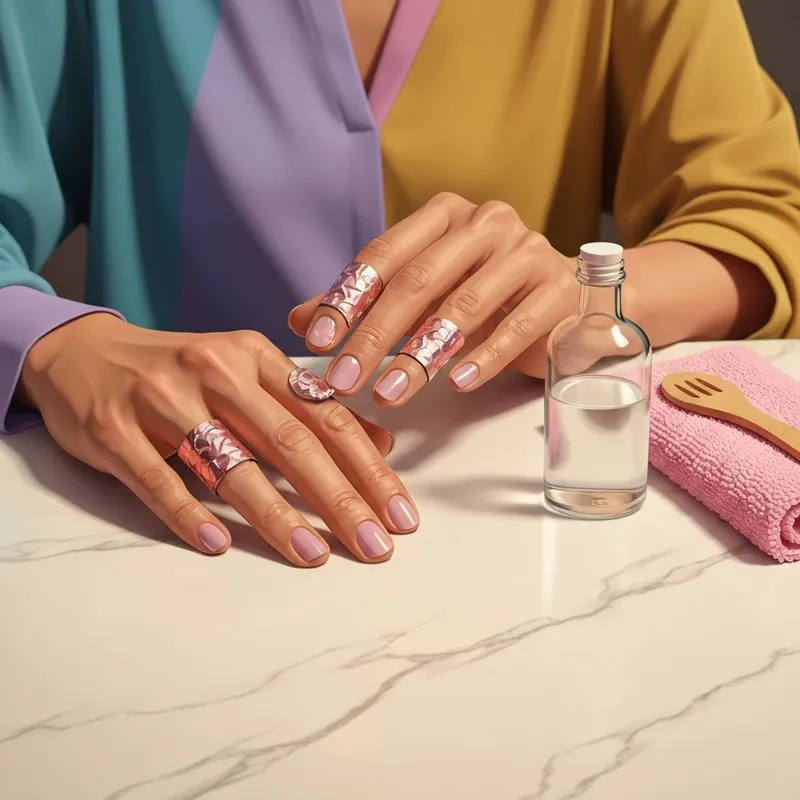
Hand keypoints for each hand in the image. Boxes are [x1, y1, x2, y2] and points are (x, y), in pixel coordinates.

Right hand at [19, 314, 418, 565]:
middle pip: (290, 441)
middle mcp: (215, 370)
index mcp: (255, 355)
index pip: (325, 416)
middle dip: (340, 498)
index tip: (400, 513)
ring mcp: (161, 399)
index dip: (368, 467)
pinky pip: (157, 479)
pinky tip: (219, 544)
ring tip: (315, 555)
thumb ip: (310, 406)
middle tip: (375, 545)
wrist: (83, 352)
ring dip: (277, 514)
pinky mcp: (113, 430)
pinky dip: (189, 513)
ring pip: (231, 463)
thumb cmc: (181, 370)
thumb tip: (381, 445)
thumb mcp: (248, 372)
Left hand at [289, 193, 577, 403]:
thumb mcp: (423, 295)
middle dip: (374, 336)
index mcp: (443, 216)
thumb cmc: (485, 294)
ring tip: (389, 393)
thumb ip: (366, 303)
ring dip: (421, 355)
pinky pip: (515, 326)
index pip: (384, 254)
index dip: (346, 299)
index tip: (317, 342)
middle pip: (417, 281)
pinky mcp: (556, 288)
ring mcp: (525, 251)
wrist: (563, 296)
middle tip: (344, 381)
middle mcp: (485, 222)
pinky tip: (457, 383)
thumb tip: (299, 319)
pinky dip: (484, 357)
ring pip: (463, 305)